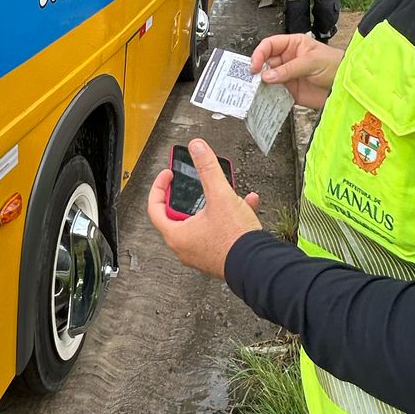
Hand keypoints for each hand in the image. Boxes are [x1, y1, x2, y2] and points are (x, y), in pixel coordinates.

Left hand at [147, 138, 260, 279]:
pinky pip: (218, 231)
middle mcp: (185, 247)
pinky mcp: (218, 256)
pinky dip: (228, 217)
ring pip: (201, 222)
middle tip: (193, 184)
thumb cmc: (235, 239)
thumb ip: (207, 168)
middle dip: (189, 196)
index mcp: (177, 235)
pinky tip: (247, 204)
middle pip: (178, 215)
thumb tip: (197, 148)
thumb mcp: (220, 195)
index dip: (159, 187)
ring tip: (226, 192)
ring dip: (214, 204)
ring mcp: (201, 254)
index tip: (168, 176)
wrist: (259, 265)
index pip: (155, 208)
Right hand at [250, 32, 342, 109]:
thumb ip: (289, 69)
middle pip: (265, 63)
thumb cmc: (334, 65)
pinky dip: (268, 96)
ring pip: (267, 79)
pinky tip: (265, 98)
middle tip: (252, 80)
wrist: (346, 86)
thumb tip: (267, 76)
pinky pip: (274, 93)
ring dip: (261, 85)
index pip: (269, 45)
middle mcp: (287, 60)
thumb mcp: (312, 62)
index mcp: (292, 45)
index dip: (259, 54)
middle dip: (258, 71)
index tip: (254, 66)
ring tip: (256, 91)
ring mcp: (287, 76)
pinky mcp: (290, 92)